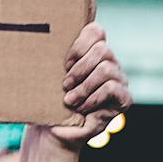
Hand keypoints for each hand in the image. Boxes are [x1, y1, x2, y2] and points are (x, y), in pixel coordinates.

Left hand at [46, 22, 129, 147]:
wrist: (54, 131)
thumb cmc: (49, 101)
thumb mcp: (48, 75)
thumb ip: (51, 55)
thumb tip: (38, 34)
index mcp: (92, 52)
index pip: (96, 31)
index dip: (79, 44)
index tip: (64, 63)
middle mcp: (109, 63)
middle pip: (102, 49)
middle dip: (79, 68)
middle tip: (65, 85)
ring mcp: (119, 80)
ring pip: (106, 68)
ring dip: (84, 86)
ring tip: (69, 100)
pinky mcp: (124, 99)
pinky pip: (112, 88)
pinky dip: (93, 98)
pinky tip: (81, 108)